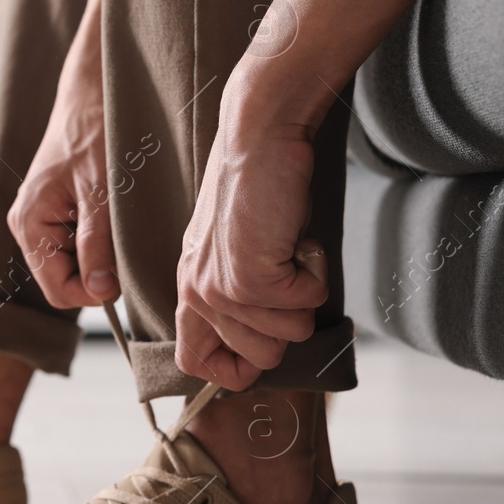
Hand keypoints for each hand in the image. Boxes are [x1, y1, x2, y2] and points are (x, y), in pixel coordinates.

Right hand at [7, 0, 119, 308]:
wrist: (95, 92)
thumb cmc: (95, 133)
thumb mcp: (102, 194)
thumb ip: (97, 246)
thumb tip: (100, 291)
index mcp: (29, 224)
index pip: (58, 291)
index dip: (93, 292)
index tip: (122, 274)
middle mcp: (30, 226)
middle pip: (67, 280)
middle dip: (98, 271)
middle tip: (124, 239)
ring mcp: (45, 219)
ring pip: (78, 264)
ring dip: (103, 253)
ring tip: (118, 218)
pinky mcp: (61, 211)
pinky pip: (82, 244)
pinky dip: (103, 237)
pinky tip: (113, 211)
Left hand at [176, 0, 430, 389]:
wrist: (258, 135)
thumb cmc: (257, 188)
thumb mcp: (233, 248)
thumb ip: (236, 294)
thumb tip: (267, 344)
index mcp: (188, 289)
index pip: (195, 363)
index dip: (235, 368)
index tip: (265, 342)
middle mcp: (198, 294)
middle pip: (259, 357)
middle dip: (288, 321)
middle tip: (284, 270)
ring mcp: (222, 290)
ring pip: (289, 334)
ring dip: (304, 292)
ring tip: (286, 245)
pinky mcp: (252, 279)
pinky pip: (307, 303)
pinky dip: (315, 272)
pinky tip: (296, 238)